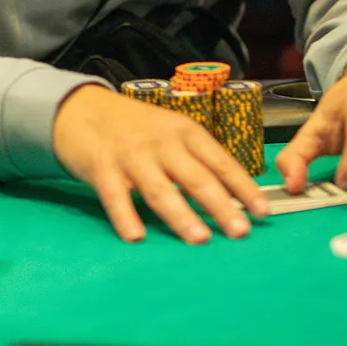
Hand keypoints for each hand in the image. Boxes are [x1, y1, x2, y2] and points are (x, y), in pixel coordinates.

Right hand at [52, 85, 266, 243]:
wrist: (83, 108)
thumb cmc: (135, 127)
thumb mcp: (171, 133)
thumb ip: (196, 160)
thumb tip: (233, 197)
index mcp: (184, 132)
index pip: (220, 161)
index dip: (243, 187)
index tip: (263, 211)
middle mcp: (161, 142)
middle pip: (195, 177)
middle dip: (220, 205)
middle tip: (240, 231)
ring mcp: (131, 155)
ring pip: (160, 189)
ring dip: (181, 215)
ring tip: (199, 238)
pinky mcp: (102, 167)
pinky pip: (115, 196)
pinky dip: (125, 216)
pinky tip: (136, 236)